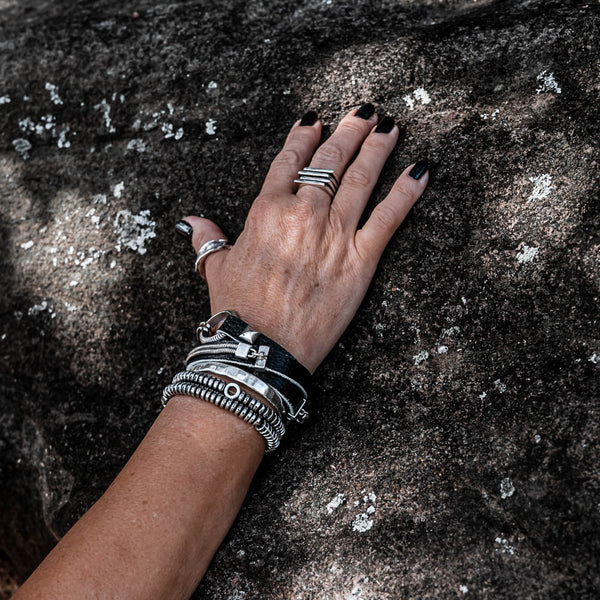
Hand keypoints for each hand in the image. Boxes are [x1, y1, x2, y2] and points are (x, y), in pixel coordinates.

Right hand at [181, 104, 428, 373]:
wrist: (261, 346)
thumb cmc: (237, 309)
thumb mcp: (218, 268)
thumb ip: (208, 238)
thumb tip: (191, 221)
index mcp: (267, 209)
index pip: (289, 162)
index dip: (303, 137)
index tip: (314, 120)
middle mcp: (304, 212)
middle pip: (330, 161)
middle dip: (348, 132)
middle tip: (364, 113)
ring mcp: (335, 233)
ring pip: (361, 178)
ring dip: (378, 148)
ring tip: (389, 127)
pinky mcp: (362, 259)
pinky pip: (390, 217)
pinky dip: (407, 192)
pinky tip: (422, 171)